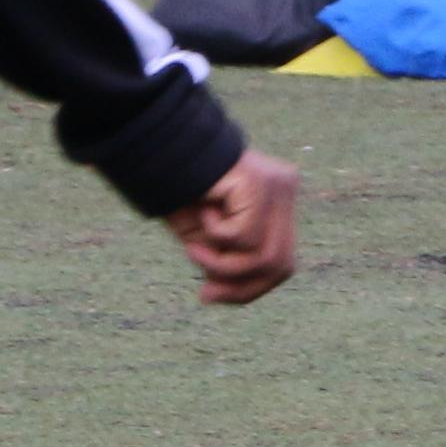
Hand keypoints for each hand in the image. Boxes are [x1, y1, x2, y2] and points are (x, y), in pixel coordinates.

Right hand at [169, 149, 301, 306]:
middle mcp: (285, 191)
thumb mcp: (205, 240)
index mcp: (278, 203)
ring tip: (193, 249)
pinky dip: (215, 234)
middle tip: (205, 293)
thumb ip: (224, 265)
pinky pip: (244, 235)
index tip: (209, 294)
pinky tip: (204, 210)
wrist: (159, 152)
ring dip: (220, 264)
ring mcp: (278, 185)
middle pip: (281, 264)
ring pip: (264, 256)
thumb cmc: (179, 194)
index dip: (250, 288)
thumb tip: (220, 294)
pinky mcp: (261, 183)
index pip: (282, 263)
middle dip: (240, 287)